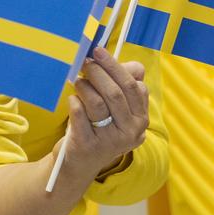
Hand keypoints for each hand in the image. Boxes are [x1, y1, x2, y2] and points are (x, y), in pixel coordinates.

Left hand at [61, 48, 147, 178]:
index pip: (134, 87)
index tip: (99, 52)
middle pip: (115, 93)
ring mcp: (110, 141)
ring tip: (78, 81)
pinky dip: (74, 102)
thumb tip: (136, 66)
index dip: (115, 66)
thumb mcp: (116, 109)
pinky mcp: (88, 146)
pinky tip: (72, 100)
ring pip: (97, 103)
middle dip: (98, 71)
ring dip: (85, 86)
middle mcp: (130, 132)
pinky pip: (79, 115)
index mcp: (141, 119)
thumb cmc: (98, 127)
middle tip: (85, 61)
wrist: (79, 163)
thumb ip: (125, 85)